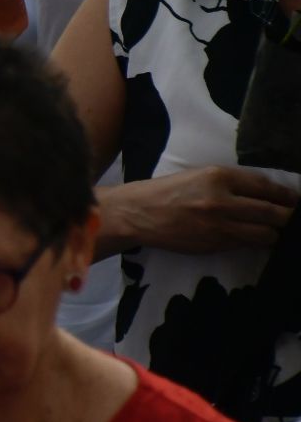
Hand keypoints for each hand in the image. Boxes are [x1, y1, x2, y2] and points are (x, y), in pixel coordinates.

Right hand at [106, 166, 297, 252]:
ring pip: (266, 234)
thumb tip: (262, 195)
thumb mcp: (197, 177)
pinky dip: (253, 242)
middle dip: (287, 217)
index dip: (285, 195)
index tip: (294, 200)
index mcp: (217, 177)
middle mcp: (222, 201)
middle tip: (291, 218)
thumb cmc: (164, 192)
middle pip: (273, 213)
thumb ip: (229, 184)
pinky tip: (253, 238)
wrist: (136, 214)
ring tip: (273, 230)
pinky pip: (246, 244)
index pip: (265, 187)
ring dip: (273, 233)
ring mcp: (219, 226)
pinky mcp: (214, 245)